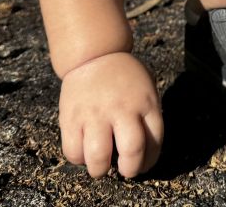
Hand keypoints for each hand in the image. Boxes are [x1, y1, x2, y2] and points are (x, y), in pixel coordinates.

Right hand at [58, 52, 162, 177]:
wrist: (93, 54)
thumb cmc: (124, 75)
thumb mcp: (147, 86)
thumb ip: (149, 113)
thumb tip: (147, 149)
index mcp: (145, 102)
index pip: (155, 141)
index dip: (150, 160)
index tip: (143, 164)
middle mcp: (121, 109)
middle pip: (132, 150)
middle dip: (130, 170)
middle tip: (125, 171)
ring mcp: (95, 113)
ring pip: (98, 156)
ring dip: (101, 169)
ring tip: (101, 166)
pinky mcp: (71, 117)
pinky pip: (73, 150)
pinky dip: (78, 159)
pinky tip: (83, 152)